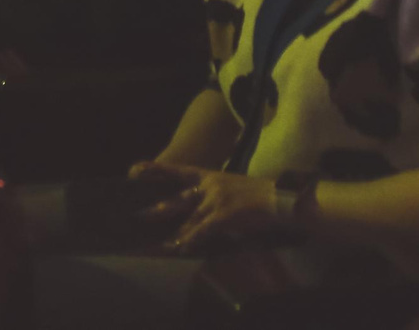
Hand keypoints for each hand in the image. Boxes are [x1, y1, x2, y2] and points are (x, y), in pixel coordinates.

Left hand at [130, 163, 289, 251]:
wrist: (283, 199)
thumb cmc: (260, 196)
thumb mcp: (233, 189)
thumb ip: (213, 198)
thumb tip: (197, 215)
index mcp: (211, 176)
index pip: (179, 171)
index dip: (157, 170)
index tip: (136, 170)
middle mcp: (210, 184)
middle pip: (179, 198)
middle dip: (159, 209)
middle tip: (139, 215)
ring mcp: (217, 198)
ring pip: (190, 218)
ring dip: (176, 233)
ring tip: (160, 244)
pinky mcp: (226, 214)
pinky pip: (203, 229)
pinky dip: (192, 239)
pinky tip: (182, 248)